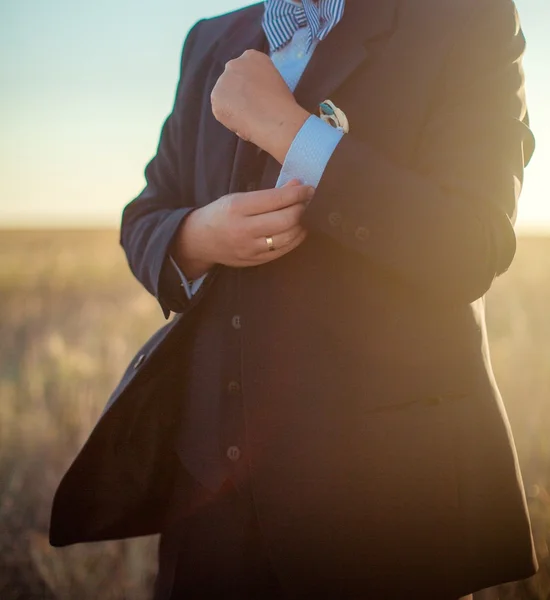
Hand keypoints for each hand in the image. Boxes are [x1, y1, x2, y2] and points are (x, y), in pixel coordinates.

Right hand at [171, 180, 313, 278]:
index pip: (276, 200)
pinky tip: (296, 231)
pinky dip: (294, 239)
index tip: (308, 189)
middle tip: (305, 202)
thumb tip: (296, 185)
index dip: (297, 194)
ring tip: (301, 216)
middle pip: (286, 220)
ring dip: (300, 225)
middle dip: (301, 209)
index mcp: (238, 208)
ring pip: (288, 238)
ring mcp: (250, 249)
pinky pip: (282, 251)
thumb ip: (267, 194)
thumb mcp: (238, 198)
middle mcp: (244, 229)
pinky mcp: (255, 261)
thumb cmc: (220, 214)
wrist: (200, 241)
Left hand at [211, 50, 310, 163]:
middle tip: (250, 108)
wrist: (275, 119)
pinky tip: (242, 122)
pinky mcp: (216, 98)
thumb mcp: (274, 82)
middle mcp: (234, 63)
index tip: (257, 96)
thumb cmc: (282, 104)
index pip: (245, 69)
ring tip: (247, 118)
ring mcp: (222, 80)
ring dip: (232, 105)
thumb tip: (252, 95)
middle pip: (232, 80)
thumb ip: (259, 81)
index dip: (250, 85)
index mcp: (252, 56)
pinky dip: (229, 119)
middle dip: (237, 93)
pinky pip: (221, 110)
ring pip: (224, 95)